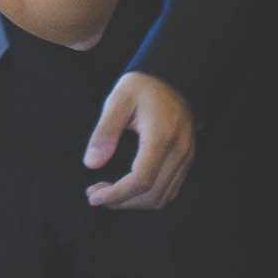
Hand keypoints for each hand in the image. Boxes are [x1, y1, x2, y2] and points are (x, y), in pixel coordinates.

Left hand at [85, 71, 196, 209]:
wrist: (175, 75)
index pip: (141, 180)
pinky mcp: (186, 159)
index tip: (93, 196)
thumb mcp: (119, 99)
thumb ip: (104, 131)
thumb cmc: (144, 85)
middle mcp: (179, 151)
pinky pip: (169, 190)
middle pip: (151, 195)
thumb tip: (91, 164)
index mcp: (161, 136)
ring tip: (107, 193)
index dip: (116, 195)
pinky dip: (147, 197)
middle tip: (94, 194)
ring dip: (133, 203)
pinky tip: (127, 190)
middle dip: (120, 202)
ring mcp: (186, 157)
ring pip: (162, 197)